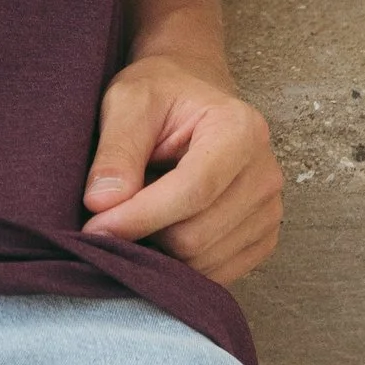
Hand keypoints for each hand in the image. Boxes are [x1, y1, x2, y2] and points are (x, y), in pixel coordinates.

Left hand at [81, 50, 282, 286]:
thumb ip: (116, 151)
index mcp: (240, 130)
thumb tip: (102, 204)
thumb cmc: (160, 94)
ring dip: (161, 252)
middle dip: (145, 237)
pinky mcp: (263, 236)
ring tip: (139, 216)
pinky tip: (162, 232)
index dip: (140, 217)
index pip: (192, 191)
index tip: (95, 228)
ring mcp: (269, 208)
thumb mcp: (128, 102)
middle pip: (198, 236)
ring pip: (205, 261)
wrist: (191, 92)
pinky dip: (183, 265)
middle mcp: (265, 172)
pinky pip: (220, 272)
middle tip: (108, 221)